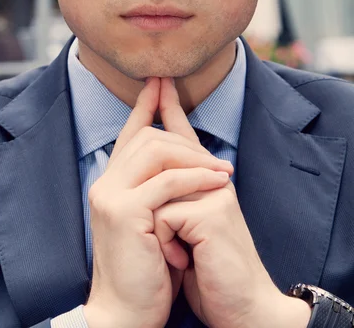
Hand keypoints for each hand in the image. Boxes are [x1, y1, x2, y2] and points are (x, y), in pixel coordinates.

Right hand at [84, 77, 232, 327]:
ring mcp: (110, 194)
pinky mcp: (124, 211)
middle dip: (183, 135)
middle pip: (148, 137)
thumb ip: (160, 188)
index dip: (145, 105)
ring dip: (196, 157)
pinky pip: (167, 181)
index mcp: (111, 182)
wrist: (125, 311)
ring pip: (156, 151)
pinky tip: (217, 182)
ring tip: (224, 171)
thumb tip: (183, 162)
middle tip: (217, 156)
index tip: (160, 82)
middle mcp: (105, 182)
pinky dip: (196, 178)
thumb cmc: (146, 267)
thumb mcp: (154, 219)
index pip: (130, 134)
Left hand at [154, 79, 311, 327]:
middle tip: (169, 204)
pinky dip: (165, 244)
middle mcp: (212, 179)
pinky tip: (182, 262)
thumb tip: (148, 177)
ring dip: (157, 227)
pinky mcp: (212, 212)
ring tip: (173, 255)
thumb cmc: (208, 269)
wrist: (239, 307)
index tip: (157, 81)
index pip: (182, 136)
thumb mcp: (184, 228)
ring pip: (160, 188)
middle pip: (167, 151)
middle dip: (156, 185)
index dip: (168, 107)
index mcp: (205, 182)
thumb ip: (173, 195)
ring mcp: (214, 192)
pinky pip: (164, 214)